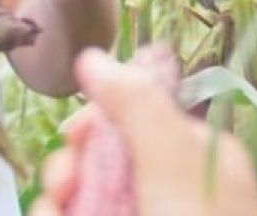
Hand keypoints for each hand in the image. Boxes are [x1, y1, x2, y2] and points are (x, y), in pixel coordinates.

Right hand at [31, 49, 256, 215]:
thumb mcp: (176, 167)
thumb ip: (136, 105)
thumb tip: (93, 56)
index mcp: (198, 161)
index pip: (136, 116)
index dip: (98, 120)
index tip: (77, 134)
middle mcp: (170, 195)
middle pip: (98, 159)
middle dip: (70, 170)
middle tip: (66, 188)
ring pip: (78, 199)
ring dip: (58, 204)